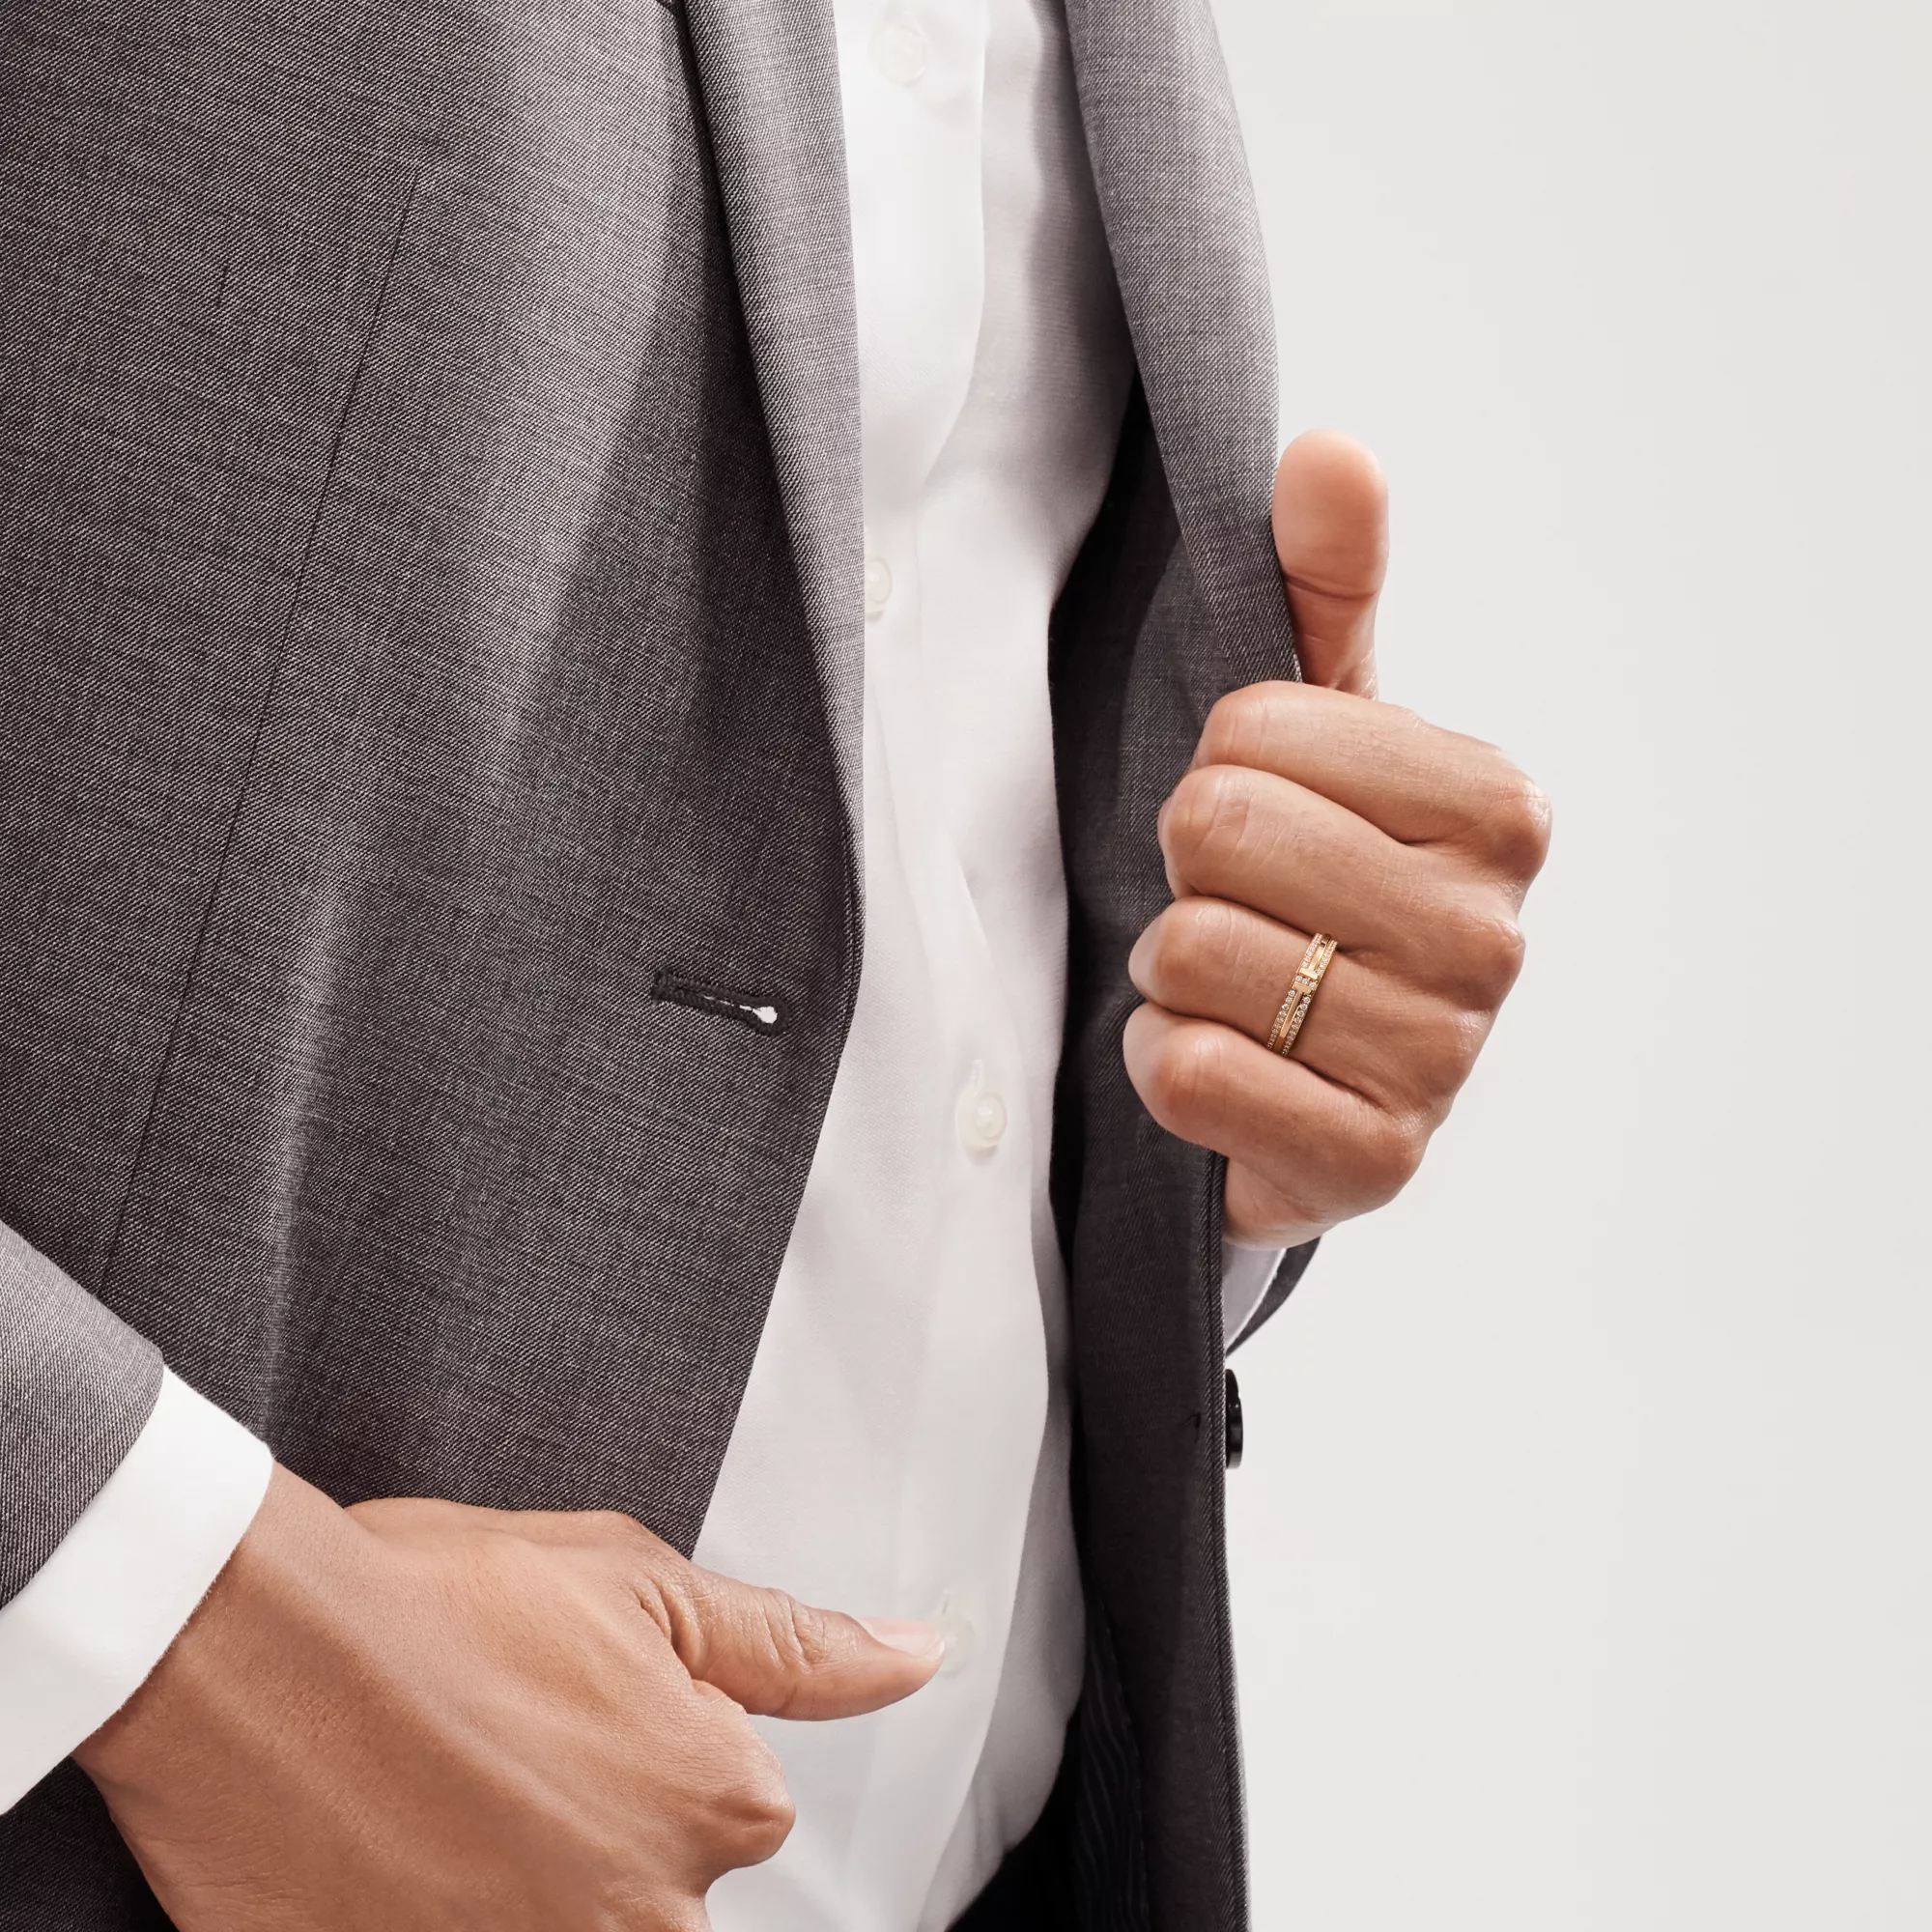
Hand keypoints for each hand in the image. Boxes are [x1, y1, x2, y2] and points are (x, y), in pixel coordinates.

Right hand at [75, 1467, 940, 1930]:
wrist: (248, 1655)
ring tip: (440, 1798)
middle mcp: (641, 1921)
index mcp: (715, 1805)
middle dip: (590, 1824)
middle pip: (653, 1887)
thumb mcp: (643, 1585)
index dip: (649, 1733)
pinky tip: (403, 1848)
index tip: (570, 1699)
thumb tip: (920, 1656)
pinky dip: (453, 1904)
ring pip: (567, 1919)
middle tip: (491, 1747)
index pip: (733, 1798)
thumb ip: (798, 1647)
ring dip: (515, 1871)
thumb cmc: (433, 1602)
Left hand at [1125, 431, 1550, 1246]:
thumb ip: (1323, 588)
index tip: (1261, 819)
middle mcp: (1493, 935)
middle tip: (1236, 905)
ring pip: (1195, 957)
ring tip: (1232, 985)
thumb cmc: (1309, 878)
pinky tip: (1223, 1062)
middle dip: (1186, 871)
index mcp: (1498, 806)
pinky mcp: (1375, 1166)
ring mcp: (1444, 1061)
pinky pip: (1193, 1077)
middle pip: (1219, 832)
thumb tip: (1329, 451)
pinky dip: (1165, 1065)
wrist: (1310, 1068)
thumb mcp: (1320, 728)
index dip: (1215, 771)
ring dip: (1170, 972)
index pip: (1250, 732)